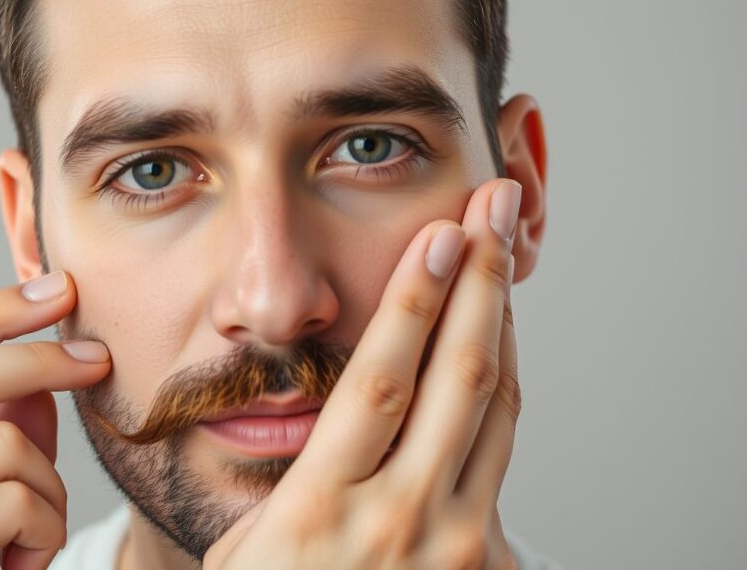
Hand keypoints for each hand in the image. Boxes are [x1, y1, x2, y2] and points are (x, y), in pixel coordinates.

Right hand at [205, 179, 522, 568]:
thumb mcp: (245, 543)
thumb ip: (295, 476)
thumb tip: (328, 407)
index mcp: (321, 509)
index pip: (382, 383)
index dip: (414, 302)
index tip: (438, 235)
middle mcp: (400, 523)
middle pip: (458, 382)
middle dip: (480, 284)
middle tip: (494, 212)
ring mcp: (452, 548)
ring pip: (495, 414)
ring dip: (501, 329)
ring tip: (500, 264)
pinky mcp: (481, 566)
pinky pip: (500, 461)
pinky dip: (501, 395)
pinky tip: (495, 352)